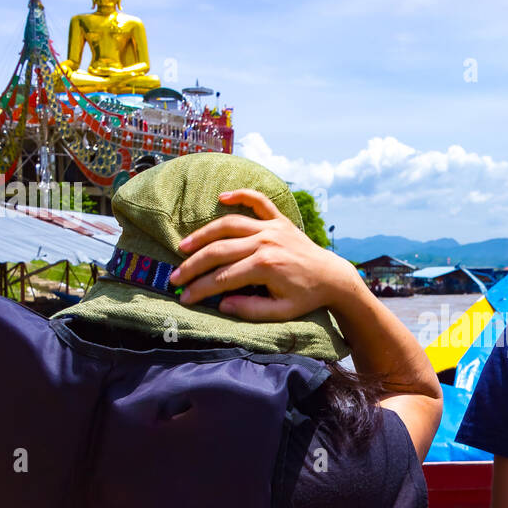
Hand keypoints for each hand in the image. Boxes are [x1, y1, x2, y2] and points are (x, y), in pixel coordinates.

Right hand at [170, 188, 360, 321]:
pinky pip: (258, 201)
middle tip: (175, 277)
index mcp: (265, 266)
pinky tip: (222, 197)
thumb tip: (221, 303)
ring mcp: (272, 227)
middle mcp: (266, 242)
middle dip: (193, 266)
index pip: (222, 278)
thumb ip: (250, 309)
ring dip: (203, 234)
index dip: (200, 289)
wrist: (332, 277)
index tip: (184, 298)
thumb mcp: (280, 312)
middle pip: (219, 251)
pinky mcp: (280, 220)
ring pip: (229, 225)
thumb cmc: (305, 296)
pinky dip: (241, 195)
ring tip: (183, 246)